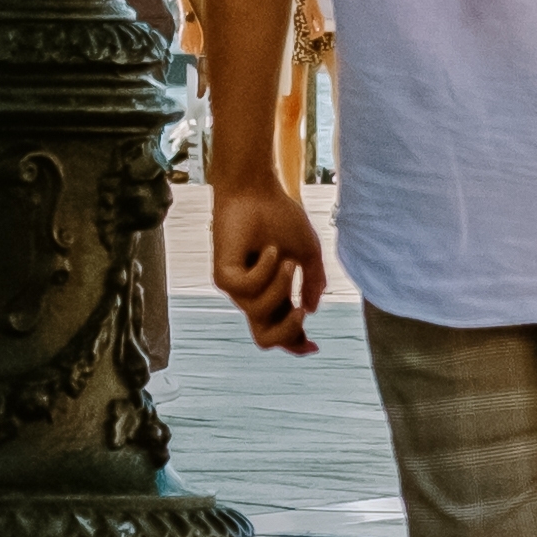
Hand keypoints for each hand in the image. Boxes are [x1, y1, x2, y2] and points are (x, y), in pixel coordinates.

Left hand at [215, 175, 328, 354]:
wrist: (256, 189)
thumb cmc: (279, 215)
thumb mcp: (307, 251)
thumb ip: (313, 280)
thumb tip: (312, 309)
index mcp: (272, 292)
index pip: (280, 329)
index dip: (295, 343)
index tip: (314, 347)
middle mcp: (252, 294)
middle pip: (264, 339)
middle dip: (288, 331)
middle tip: (301, 310)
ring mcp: (236, 287)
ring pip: (260, 313)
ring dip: (281, 287)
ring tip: (286, 259)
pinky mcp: (223, 276)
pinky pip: (247, 290)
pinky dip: (265, 271)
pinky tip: (268, 249)